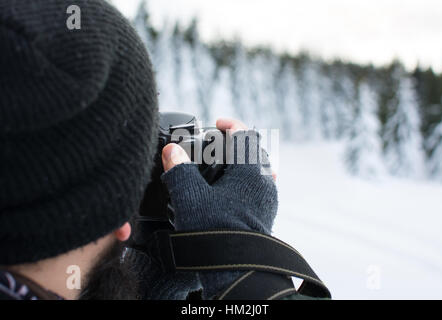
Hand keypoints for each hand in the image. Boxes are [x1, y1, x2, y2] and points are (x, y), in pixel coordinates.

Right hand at [160, 118, 277, 233]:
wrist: (237, 269)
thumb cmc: (216, 232)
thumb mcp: (190, 198)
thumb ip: (179, 170)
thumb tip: (171, 151)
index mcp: (251, 172)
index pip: (245, 135)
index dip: (231, 124)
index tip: (217, 123)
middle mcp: (264, 182)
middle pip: (255, 151)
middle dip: (238, 143)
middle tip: (220, 144)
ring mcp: (268, 199)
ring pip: (259, 170)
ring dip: (243, 163)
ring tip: (224, 166)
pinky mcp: (266, 214)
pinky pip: (259, 187)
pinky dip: (246, 181)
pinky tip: (230, 191)